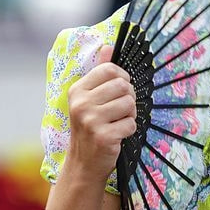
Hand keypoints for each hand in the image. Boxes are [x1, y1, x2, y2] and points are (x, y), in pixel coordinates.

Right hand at [66, 45, 136, 183]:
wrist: (83, 163)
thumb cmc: (90, 127)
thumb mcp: (89, 98)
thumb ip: (99, 72)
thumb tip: (108, 46)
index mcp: (77, 90)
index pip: (110, 69)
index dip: (122, 78)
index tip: (119, 90)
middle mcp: (81, 103)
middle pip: (123, 86)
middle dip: (128, 97)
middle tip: (120, 110)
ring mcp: (91, 120)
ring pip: (129, 104)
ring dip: (129, 114)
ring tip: (117, 122)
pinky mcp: (103, 136)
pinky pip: (131, 124)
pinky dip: (129, 130)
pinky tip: (117, 135)